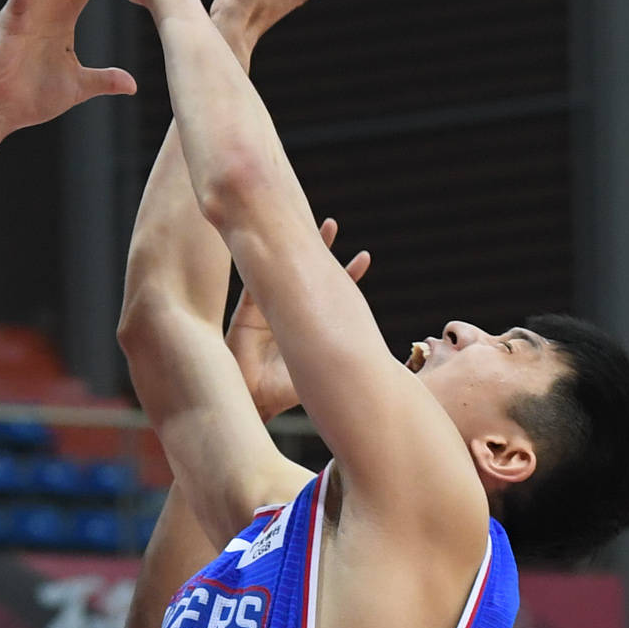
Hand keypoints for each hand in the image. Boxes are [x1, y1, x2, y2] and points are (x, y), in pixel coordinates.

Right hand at [227, 217, 371, 418]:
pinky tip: (266, 241)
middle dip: (320, 249)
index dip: (348, 274)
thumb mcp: (321, 374)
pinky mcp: (245, 311)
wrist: (252, 402)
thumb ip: (343, 364)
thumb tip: (383, 365)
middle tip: (332, 225)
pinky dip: (257, 261)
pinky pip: (251, 281)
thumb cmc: (283, 394)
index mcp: (309, 323)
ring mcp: (267, 307)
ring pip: (280, 268)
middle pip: (305, 271)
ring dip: (292, 247)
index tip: (365, 257)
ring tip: (302, 228)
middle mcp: (288, 310)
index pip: (331, 291)